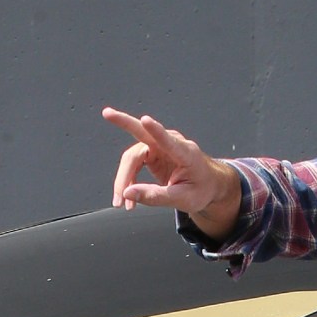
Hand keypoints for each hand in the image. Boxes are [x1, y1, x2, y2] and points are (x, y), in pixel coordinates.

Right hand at [102, 107, 239, 238]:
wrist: (209, 185)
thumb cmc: (201, 190)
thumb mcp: (183, 199)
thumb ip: (156, 197)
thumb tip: (127, 193)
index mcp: (186, 153)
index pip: (169, 140)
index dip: (156, 130)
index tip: (146, 120)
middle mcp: (172, 144)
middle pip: (143, 133)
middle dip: (124, 123)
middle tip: (107, 113)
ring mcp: (160, 146)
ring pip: (132, 157)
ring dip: (123, 179)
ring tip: (120, 203)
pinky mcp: (152, 153)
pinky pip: (132, 164)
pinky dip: (127, 181)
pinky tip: (125, 198)